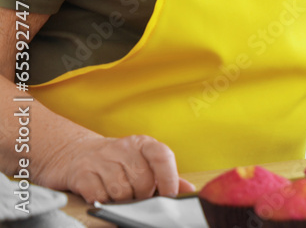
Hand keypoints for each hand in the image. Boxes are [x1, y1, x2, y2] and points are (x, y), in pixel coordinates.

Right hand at [40, 134, 194, 203]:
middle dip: (142, 196)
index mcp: (143, 144)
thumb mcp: (142, 162)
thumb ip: (166, 175)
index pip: (162, 156)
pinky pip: (99, 197)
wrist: (75, 153)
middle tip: (137, 196)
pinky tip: (103, 195)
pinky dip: (104, 202)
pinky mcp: (81, 173)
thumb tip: (189, 188)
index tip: (170, 196)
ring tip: (119, 195)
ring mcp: (100, 159)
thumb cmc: (117, 162)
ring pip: (121, 192)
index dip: (169, 178)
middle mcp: (123, 147)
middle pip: (142, 181)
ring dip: (122, 201)